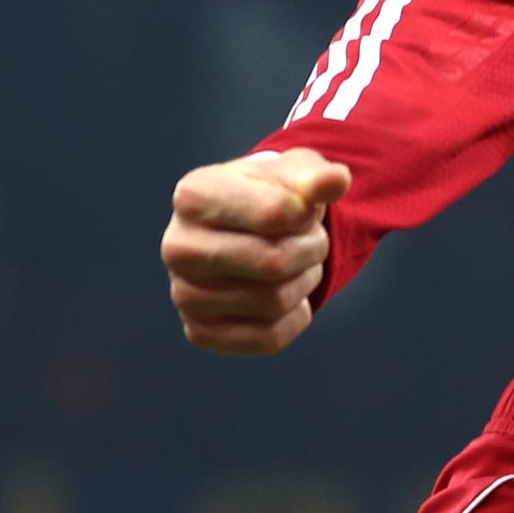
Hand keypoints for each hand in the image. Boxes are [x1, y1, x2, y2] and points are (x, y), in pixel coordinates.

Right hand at [160, 149, 351, 355]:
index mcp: (192, 196)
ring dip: (306, 281)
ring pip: (274, 301)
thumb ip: (314, 175)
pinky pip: (268, 338)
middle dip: (311, 250)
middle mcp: (177, 247)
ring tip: (299, 263)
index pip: (275, 213)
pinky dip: (295, 318)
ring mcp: (183, 294)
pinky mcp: (199, 332)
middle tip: (314, 240)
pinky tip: (289, 296)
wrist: (243, 231)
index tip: (305, 209)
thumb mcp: (291, 174)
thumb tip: (337, 180)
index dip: (308, 214)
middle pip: (274, 262)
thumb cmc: (268, 196)